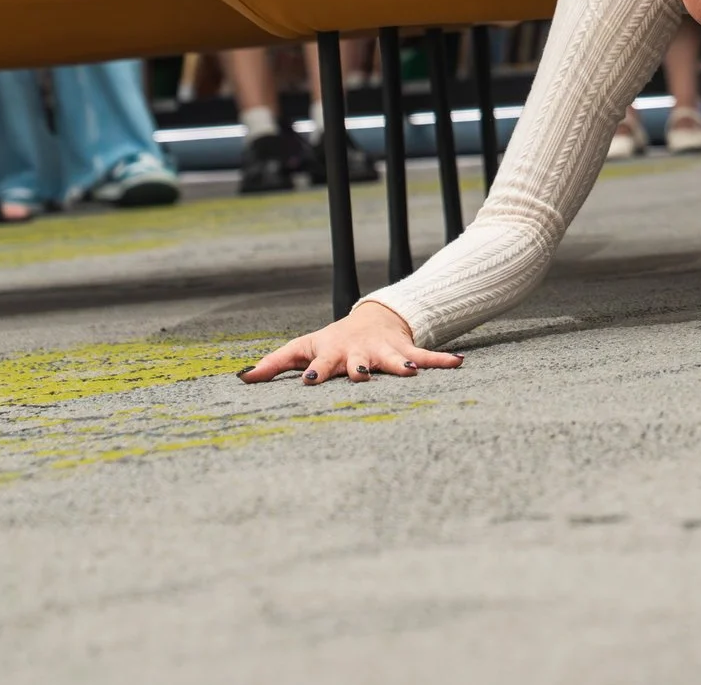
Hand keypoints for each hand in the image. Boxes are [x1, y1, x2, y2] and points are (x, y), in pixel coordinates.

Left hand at [238, 301, 462, 385]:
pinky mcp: (405, 350)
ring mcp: (383, 351)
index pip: (321, 365)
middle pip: (358, 362)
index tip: (309, 381)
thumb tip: (241, 378)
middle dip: (360, 369)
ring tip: (410, 371)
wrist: (371, 319)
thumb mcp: (302, 348)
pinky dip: (442, 360)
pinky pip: (426, 356)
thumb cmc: (332, 341)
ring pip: (393, 359)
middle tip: (362, 376)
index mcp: (332, 354)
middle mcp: (359, 353)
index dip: (315, 372)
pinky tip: (458, 363)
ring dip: (401, 364)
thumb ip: (274, 364)